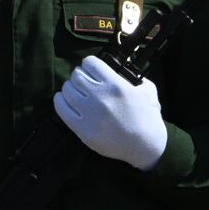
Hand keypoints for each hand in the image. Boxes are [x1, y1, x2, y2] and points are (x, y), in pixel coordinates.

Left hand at [53, 55, 166, 170]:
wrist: (144, 146)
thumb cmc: (148, 118)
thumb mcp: (148, 91)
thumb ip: (136, 78)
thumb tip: (124, 69)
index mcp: (116, 85)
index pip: (90, 63)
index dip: (89, 64)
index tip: (91, 69)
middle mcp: (100, 97)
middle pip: (76, 75)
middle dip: (80, 75)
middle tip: (84, 81)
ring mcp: (89, 113)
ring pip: (67, 89)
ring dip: (70, 88)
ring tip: (75, 91)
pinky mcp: (81, 129)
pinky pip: (61, 108)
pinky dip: (60, 101)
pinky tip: (64, 100)